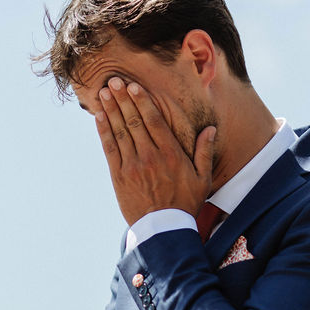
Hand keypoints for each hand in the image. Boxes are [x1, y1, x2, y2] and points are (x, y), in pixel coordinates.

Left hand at [95, 77, 214, 225]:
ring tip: (104, 92)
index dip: (142, 101)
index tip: (134, 86)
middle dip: (123, 99)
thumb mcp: (203, 179)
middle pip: (134, 120)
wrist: (163, 229)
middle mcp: (150, 156)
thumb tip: (210, 129)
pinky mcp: (119, 176)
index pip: (154, 121)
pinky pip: (110, 148)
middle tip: (114, 80)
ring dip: (111, 109)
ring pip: (120, 131)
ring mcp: (133, 165)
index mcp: (171, 154)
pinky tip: (99, 116)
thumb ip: (205, 152)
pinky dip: (104, 131)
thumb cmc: (186, 203)